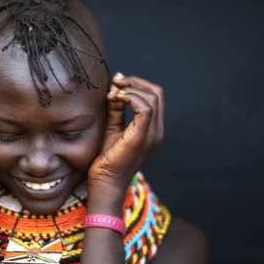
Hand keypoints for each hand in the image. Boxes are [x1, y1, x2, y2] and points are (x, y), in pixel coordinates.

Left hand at [88, 74, 163, 194]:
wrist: (105, 182)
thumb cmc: (107, 158)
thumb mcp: (113, 128)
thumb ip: (117, 109)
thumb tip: (115, 88)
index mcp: (153, 129)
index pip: (155, 97)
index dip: (137, 84)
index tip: (117, 82)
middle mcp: (157, 131)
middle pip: (157, 93)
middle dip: (135, 82)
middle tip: (116, 81)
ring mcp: (153, 135)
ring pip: (152, 97)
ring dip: (131, 89)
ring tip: (112, 93)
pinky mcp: (142, 138)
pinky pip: (145, 108)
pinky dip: (130, 97)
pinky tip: (115, 99)